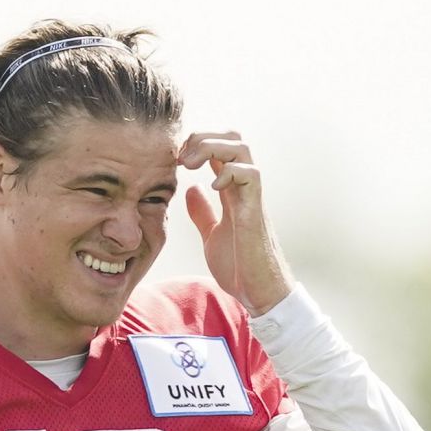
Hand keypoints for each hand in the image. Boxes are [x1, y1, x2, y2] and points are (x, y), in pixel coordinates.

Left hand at [177, 130, 294, 316]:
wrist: (258, 293)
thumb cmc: (240, 267)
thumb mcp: (211, 235)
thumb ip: (203, 213)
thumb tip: (191, 189)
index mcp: (231, 191)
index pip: (218, 149)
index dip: (195, 144)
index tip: (172, 159)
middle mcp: (243, 188)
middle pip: (232, 138)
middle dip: (203, 137)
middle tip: (180, 157)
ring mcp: (251, 197)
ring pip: (241, 148)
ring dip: (212, 147)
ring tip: (189, 165)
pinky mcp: (255, 211)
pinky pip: (250, 175)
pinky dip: (229, 172)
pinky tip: (211, 186)